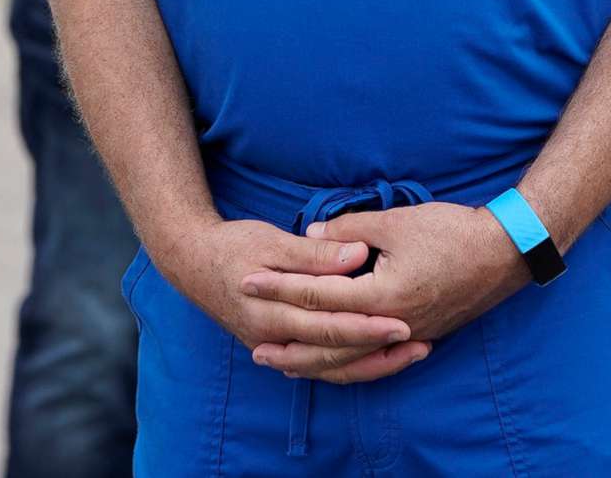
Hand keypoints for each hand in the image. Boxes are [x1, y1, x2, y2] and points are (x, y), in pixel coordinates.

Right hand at [154, 217, 426, 385]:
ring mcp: (275, 348)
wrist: (191, 262)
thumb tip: (356, 255)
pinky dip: (349, 366)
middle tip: (419, 342)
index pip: (329, 326)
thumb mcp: (271, 240)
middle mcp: (273, 339)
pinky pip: (319, 367)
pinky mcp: (279, 347)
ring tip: (410, 354)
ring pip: (329, 368)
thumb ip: (314, 255)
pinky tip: (377, 360)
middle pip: (334, 354)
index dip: (368, 326)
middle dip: (379, 351)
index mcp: (271, 313)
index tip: (403, 322)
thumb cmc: (232, 246)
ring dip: (370, 364)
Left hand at [242, 202, 526, 378]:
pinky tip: (334, 361)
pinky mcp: (420, 335)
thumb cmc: (452, 232)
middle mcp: (392, 324)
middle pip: (329, 342)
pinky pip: (374, 359)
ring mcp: (408, 334)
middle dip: (289, 342)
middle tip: (252, 347)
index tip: (248, 281)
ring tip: (283, 364)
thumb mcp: (395, 222)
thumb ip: (348, 233)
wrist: (505, 252)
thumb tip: (311, 237)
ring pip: (351, 359)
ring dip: (314, 362)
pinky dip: (348, 363)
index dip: (280, 287)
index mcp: (381, 296)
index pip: (318, 295)